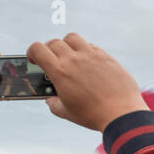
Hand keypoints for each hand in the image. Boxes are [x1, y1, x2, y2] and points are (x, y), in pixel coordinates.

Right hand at [27, 34, 142, 131]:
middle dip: (49, 50)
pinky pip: (91, 46)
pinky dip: (85, 50)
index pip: (37, 49)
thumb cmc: (93, 115)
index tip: (34, 59)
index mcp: (60, 71)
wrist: (121, 113)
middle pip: (54, 42)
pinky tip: (88, 62)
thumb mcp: (67, 113)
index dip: (32, 52)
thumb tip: (51, 99)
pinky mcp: (106, 56)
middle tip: (52, 60)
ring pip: (72, 38)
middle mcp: (74, 59)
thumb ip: (54, 104)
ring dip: (67, 44)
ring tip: (70, 56)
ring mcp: (91, 55)